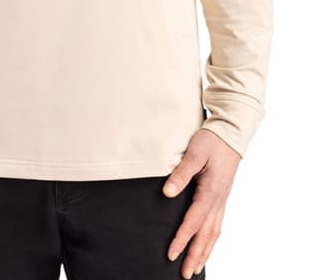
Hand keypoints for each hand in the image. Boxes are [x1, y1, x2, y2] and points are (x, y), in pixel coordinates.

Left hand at [162, 128, 241, 278]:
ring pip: (214, 233)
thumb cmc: (212, 141)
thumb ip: (181, 173)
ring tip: (196, 268)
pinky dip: (212, 240)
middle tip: (185, 274)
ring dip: (204, 252)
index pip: (194, 222)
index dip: (182, 239)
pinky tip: (207, 245)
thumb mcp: (194, 153)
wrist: (231, 134)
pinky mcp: (221, 197)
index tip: (171, 254)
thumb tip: (167, 193)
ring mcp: (221, 200)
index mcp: (211, 192)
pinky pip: (217, 224)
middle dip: (195, 256)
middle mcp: (218, 201)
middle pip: (206, 235)